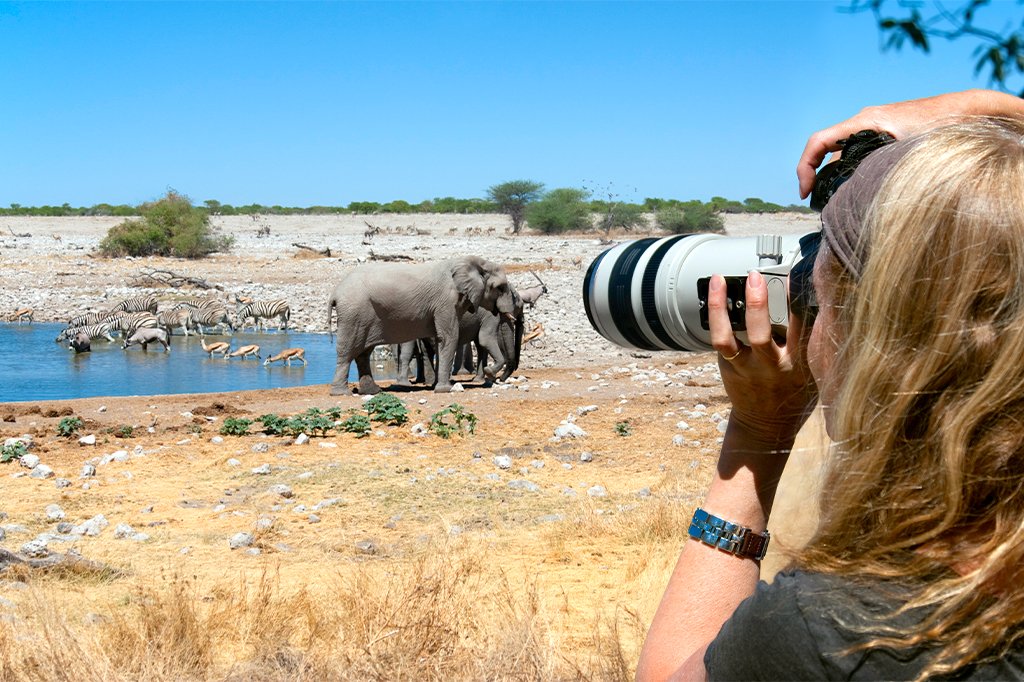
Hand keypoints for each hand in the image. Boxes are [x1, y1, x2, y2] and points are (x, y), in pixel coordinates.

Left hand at [707, 272, 816, 447]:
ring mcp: (745, 368)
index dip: (799, 301)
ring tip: (720, 280)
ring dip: (721, 307)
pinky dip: (716, 315)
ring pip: (729, 338)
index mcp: (799, 365)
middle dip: (757, 304)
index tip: (798, 277)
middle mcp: (771, 366)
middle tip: (756, 277)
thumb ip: (813, 342)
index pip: (802, 328)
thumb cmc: (795, 393)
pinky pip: (719, 339)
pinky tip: (715, 293)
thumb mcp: (814, 371)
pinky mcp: (729, 367)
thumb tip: (816, 302)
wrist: (767, 426)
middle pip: (761, 334)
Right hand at [797, 89, 1023, 198]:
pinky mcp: (885, 133)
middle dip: (819, 177)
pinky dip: (852, 171)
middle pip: (828, 150)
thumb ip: (884, 169)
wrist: (969, 108)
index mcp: (865, 121)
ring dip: (837, 176)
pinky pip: (858, 153)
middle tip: (819, 204)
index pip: (819, 142)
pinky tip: (861, 189)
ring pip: (844, 153)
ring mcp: (875, 127)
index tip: (805, 191)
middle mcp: (865, 121)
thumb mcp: (911, 150)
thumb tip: (863, 198)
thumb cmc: (944, 124)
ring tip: (840, 201)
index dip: (805, 167)